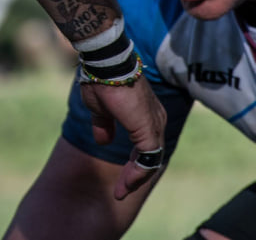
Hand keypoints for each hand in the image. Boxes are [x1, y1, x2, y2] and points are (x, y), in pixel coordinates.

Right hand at [80, 76, 167, 198]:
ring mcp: (154, 124)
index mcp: (145, 114)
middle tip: (121, 191)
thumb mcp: (100, 109)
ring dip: (136, 179)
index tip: (121, 180)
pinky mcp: (149, 129)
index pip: (146, 146)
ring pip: (151, 160)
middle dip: (135, 176)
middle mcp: (156, 119)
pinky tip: (125, 184)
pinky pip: (148, 159)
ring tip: (121, 192)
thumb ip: (104, 125)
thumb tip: (103, 141)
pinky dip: (137, 174)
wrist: (105, 64)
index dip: (134, 165)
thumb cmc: (102, 80)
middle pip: (150, 156)